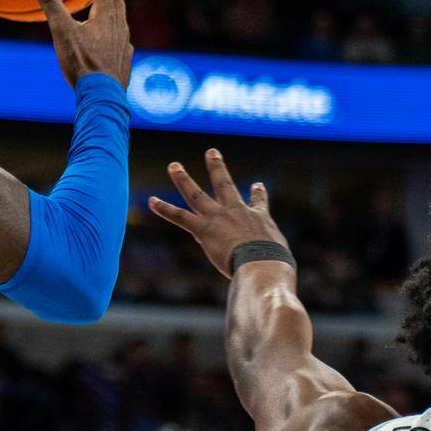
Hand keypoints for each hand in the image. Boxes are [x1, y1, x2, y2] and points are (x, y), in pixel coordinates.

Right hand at [31, 0, 131, 85]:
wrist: (103, 97)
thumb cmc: (82, 64)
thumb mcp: (62, 31)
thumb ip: (50, 2)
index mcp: (105, 18)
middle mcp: (119, 30)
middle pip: (118, 6)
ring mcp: (124, 48)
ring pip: (122, 26)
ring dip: (115, 17)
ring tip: (108, 16)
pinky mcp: (125, 65)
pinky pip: (123, 47)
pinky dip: (116, 41)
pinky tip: (112, 48)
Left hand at [149, 149, 290, 278]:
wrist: (262, 264)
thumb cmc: (275, 266)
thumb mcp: (279, 259)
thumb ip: (274, 260)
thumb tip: (276, 278)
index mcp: (259, 219)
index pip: (258, 203)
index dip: (258, 194)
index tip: (257, 185)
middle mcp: (236, 211)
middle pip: (224, 184)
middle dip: (217, 167)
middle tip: (211, 152)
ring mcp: (218, 218)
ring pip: (196, 194)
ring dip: (183, 179)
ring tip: (173, 166)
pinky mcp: (204, 230)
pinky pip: (180, 217)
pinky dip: (164, 209)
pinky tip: (151, 201)